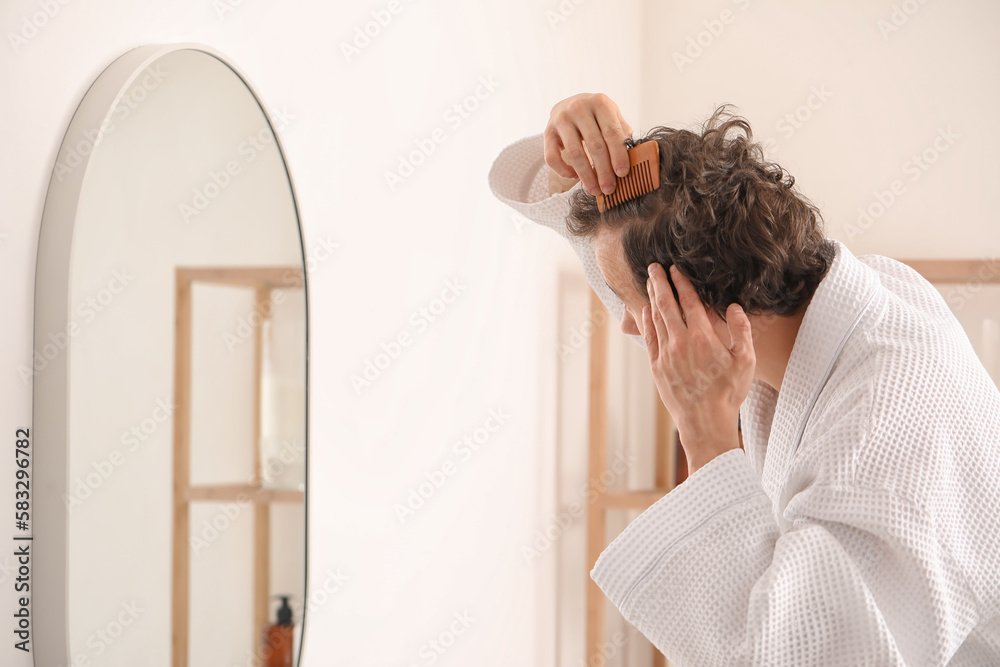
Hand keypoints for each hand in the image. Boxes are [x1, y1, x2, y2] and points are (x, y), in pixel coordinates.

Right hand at [544, 93, 632, 196]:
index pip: (612, 132)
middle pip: (594, 144)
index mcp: (600, 102)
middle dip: (603, 170)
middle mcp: (579, 107)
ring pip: (574, 153)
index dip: (618, 155)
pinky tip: (575, 177)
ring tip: (595, 189)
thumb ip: (622, 134)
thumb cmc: (596, 117)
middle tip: (609, 188)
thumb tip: (633, 159)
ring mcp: (560, 119)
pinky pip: (553, 157)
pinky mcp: (547, 132)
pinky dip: (564, 171)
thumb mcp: (612, 117)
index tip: (622, 174)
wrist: (569, 105)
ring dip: (586, 175)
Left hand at [642, 263, 755, 473]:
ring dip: (653, 298)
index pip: (689, 301)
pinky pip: (650, 338)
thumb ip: (741, 330)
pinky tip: (645, 311)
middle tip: (653, 267)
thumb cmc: (728, 393)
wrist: (705, 422)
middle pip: (666, 304)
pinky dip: (647, 321)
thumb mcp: (745, 361)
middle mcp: (680, 342)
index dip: (681, 282)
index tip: (676, 268)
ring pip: (656, 319)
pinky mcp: (657, 367)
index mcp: (703, 337)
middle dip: (660, 282)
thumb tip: (734, 307)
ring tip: (650, 283)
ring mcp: (666, 354)